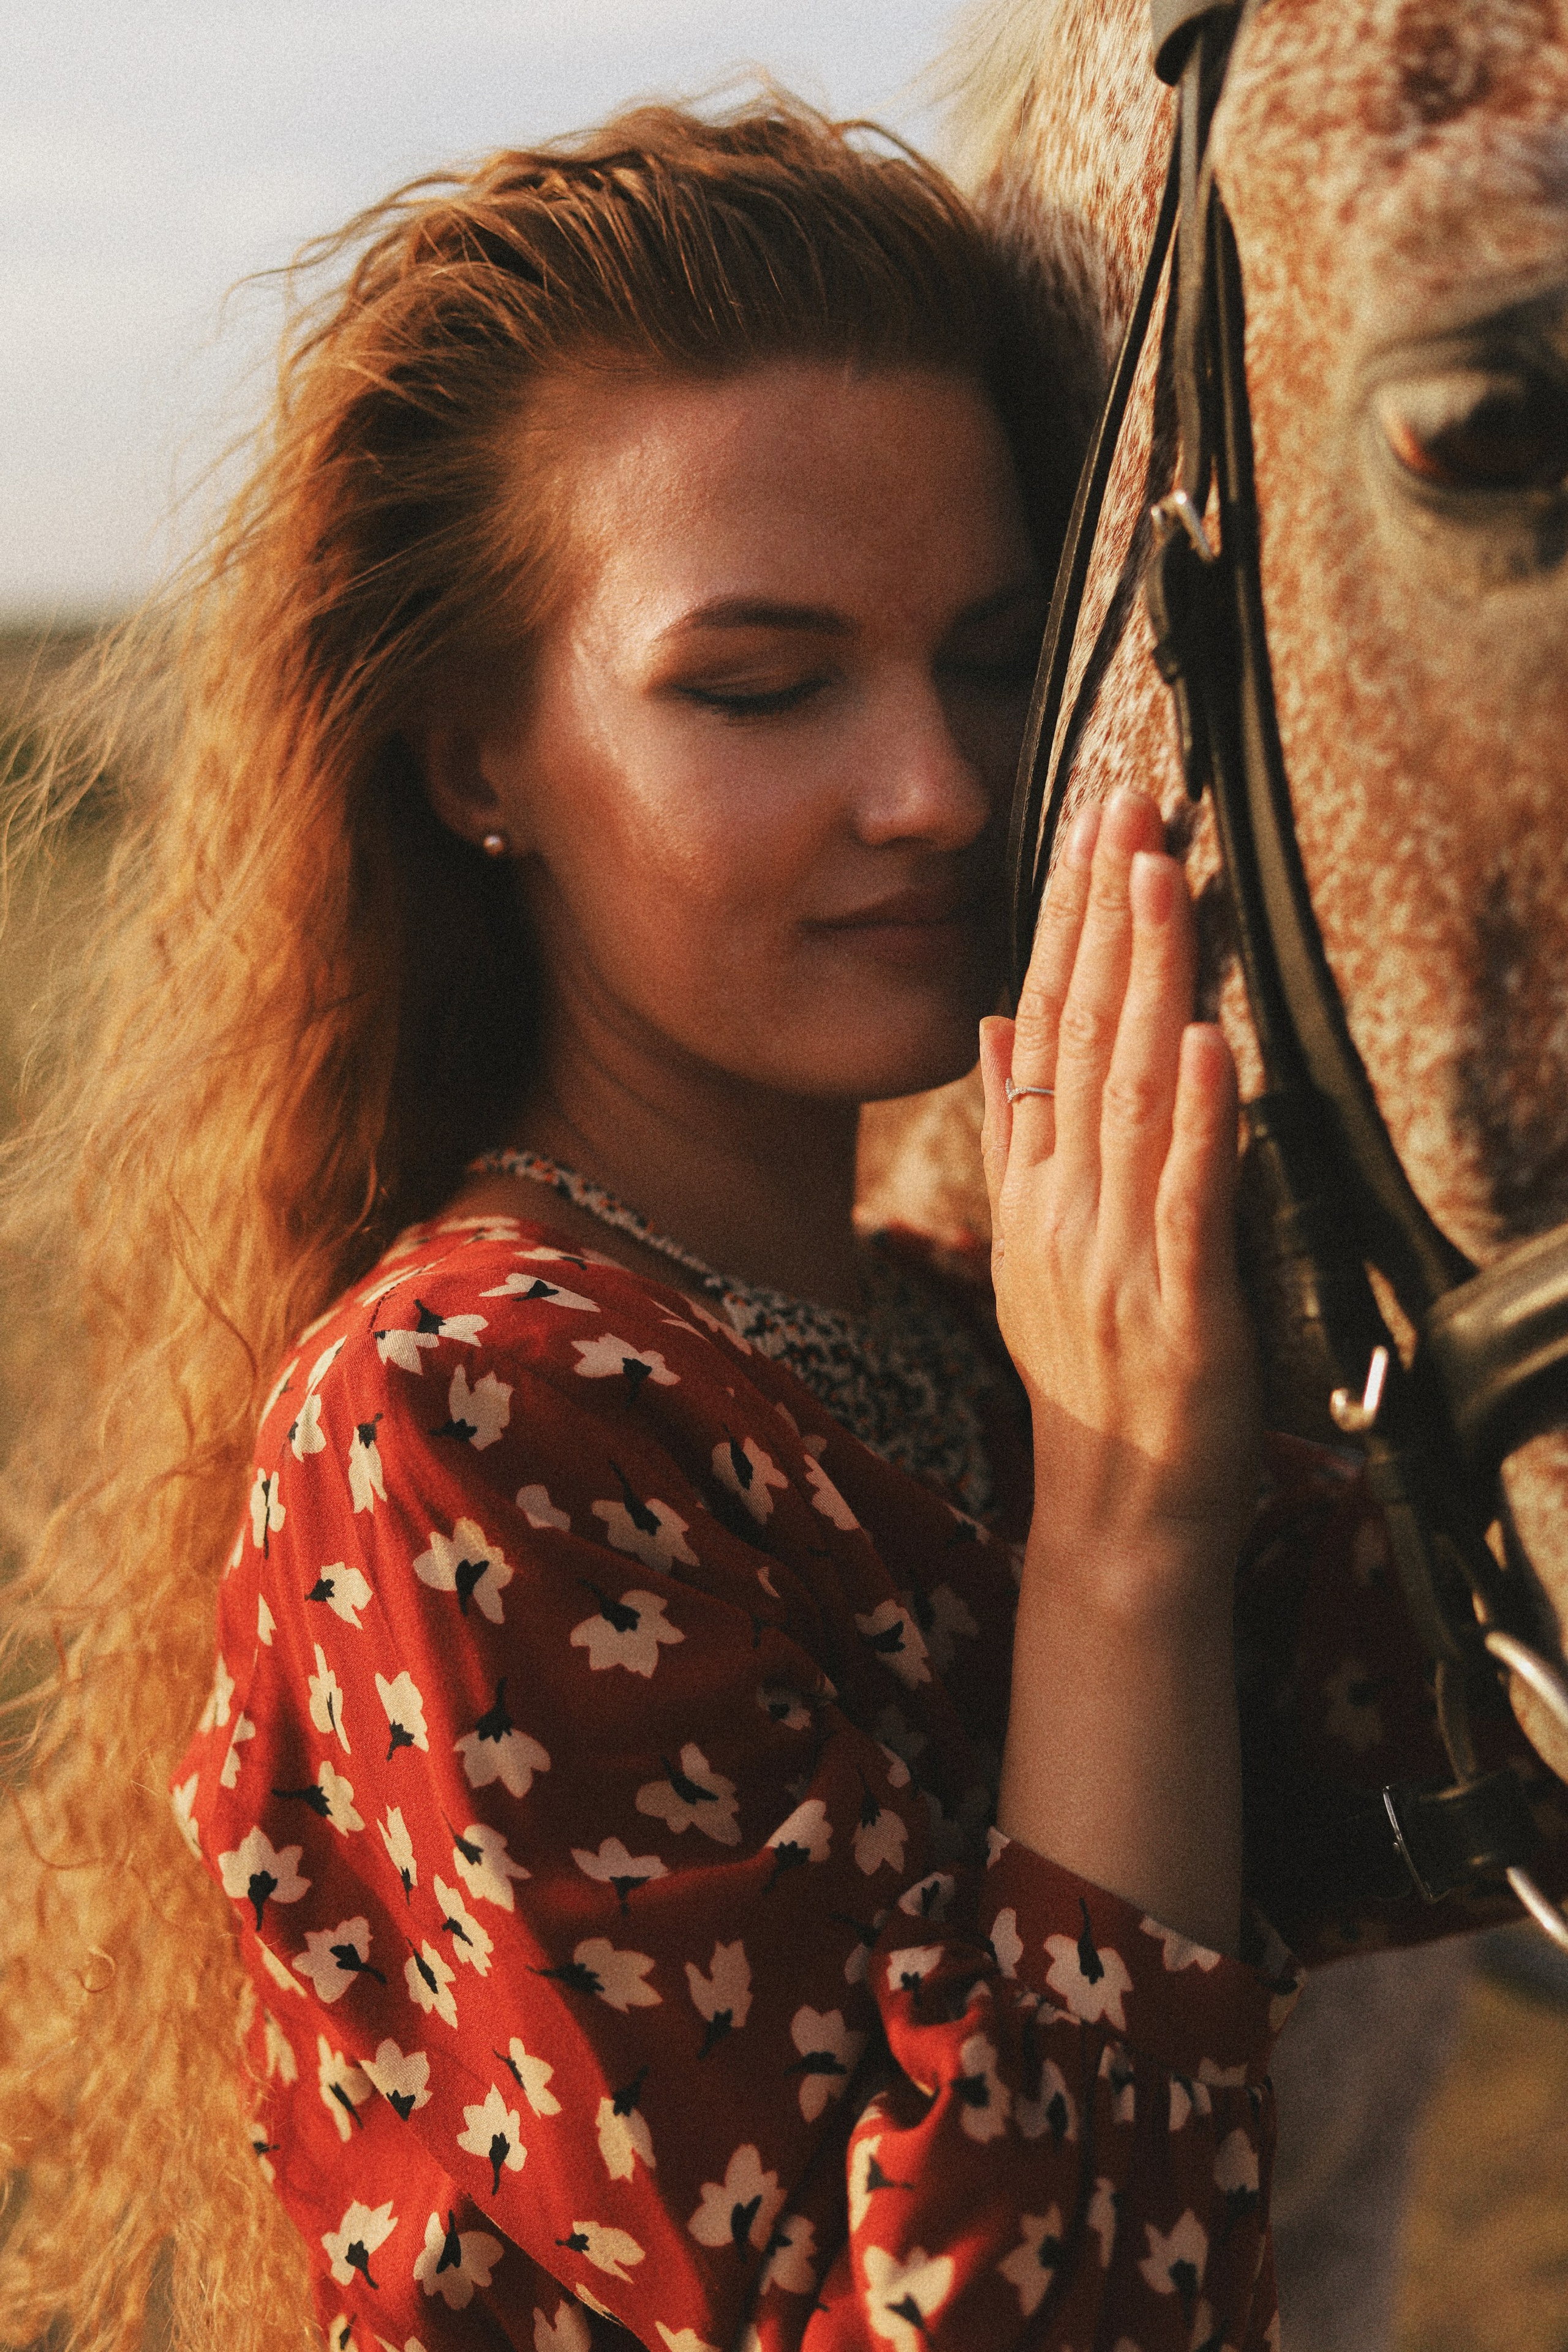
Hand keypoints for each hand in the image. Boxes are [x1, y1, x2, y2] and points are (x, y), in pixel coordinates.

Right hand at [980, 786, 1259, 1619]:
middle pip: (1080, 1038)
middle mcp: (1063, 1204)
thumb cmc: (1087, 1375)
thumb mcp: (1032, 1248)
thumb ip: (1015, 1136)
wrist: (1116, 1507)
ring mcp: (1115, 1250)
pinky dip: (1200, 1118)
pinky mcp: (1179, 1301)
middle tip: (1127, 811)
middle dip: (1106, 918)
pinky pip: (1187, 1196)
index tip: (1091, 832)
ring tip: (1164, 882)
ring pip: (1130, 1094)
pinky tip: (1211, 1040)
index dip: (1070, 925)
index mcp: (1034, 1186)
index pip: (1046, 1027)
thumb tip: (999, 1026)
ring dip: (1148, 981)